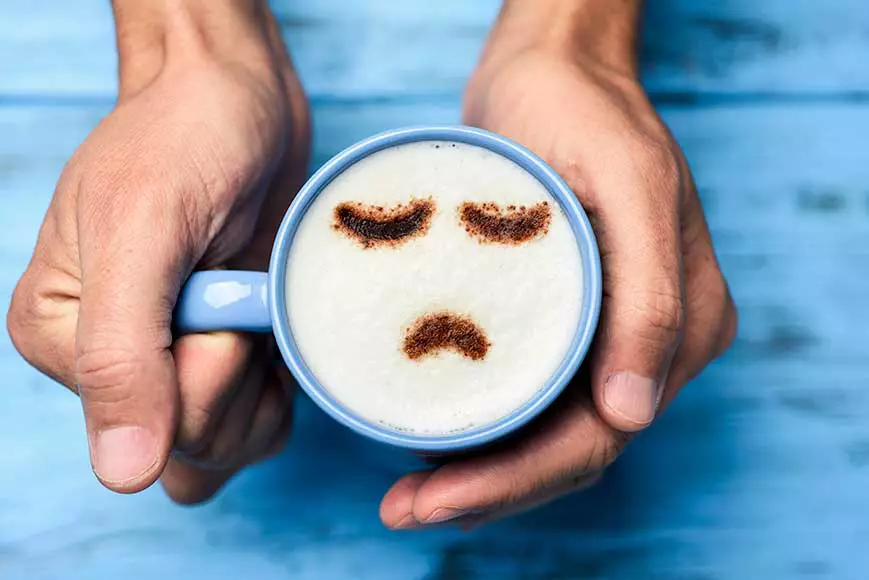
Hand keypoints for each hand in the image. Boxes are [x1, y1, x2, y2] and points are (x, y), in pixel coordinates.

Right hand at [7, 2, 308, 502]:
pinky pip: (258, 426)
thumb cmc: (184, 139)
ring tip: (261, 304)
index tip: (221, 290)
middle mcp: (113, 363)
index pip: (147, 427)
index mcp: (63, 339)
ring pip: (227, 450)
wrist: (238, 101)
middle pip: (192, 449)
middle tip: (244, 292)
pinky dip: (283, 388)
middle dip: (239, 376)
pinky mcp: (223, 359)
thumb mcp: (141, 229)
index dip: (208, 370)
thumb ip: (120, 354)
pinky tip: (277, 326)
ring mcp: (172, 366)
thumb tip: (121, 473)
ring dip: (265, 388)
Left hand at [379, 4, 736, 528]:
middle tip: (403, 508)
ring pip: (546, 434)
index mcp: (681, 322)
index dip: (519, 480)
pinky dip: (484, 430)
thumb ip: (649, 300)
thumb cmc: (584, 112)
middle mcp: (651, 342)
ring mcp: (608, 334)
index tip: (437, 499)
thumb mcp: (629, 186)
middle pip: (570, 449)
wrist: (551, 73)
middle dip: (489, 490)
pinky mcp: (567, 319)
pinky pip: (531, 395)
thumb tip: (632, 413)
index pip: (600, 434)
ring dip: (481, 474)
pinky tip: (432, 443)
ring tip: (407, 493)